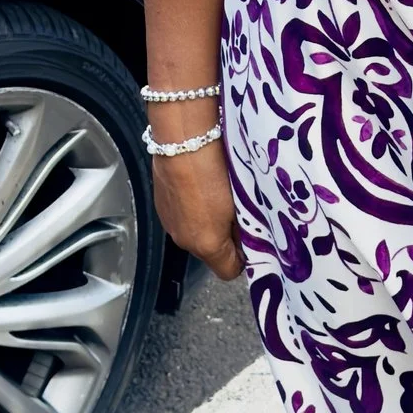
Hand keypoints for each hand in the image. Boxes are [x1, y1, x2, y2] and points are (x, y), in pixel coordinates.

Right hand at [153, 139, 242, 280]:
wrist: (183, 140)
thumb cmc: (216, 169)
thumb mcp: (241, 202)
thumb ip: (245, 228)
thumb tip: (250, 239)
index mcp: (207, 245)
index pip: (229, 272)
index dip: (243, 259)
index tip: (251, 241)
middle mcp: (184, 241)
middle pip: (211, 254)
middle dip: (225, 239)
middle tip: (238, 213)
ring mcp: (170, 224)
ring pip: (195, 235)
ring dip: (208, 224)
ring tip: (218, 197)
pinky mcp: (160, 207)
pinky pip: (182, 219)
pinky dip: (192, 210)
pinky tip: (200, 188)